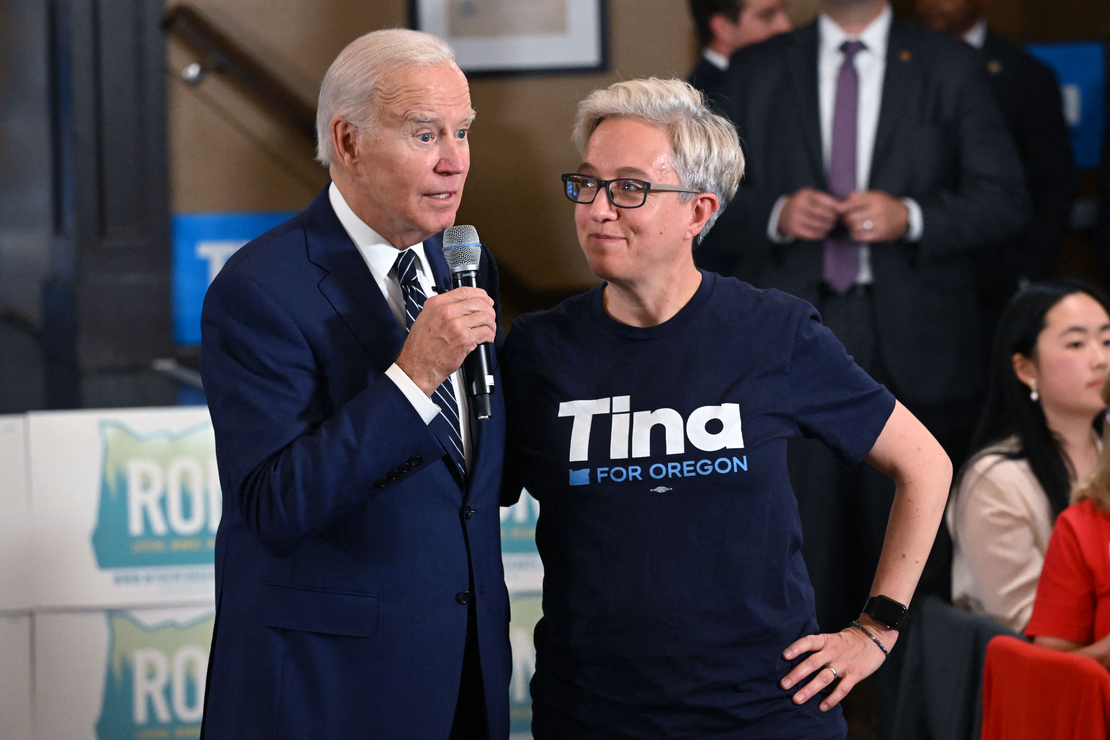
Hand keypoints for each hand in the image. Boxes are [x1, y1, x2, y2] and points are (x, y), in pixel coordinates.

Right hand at [395, 286, 495, 396]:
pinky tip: (487, 339)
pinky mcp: (464, 339)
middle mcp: (446, 311)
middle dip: (489, 310)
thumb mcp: (425, 319)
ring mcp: (455, 325)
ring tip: (489, 330)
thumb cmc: (420, 347)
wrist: (417, 366)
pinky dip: (490, 335)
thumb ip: (441, 309)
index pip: (465, 291)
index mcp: (436, 304)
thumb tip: (461, 306)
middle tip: (490, 318)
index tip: (486, 300)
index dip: (480, 295)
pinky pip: (485, 332)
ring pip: (485, 316)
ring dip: (491, 323)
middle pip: (478, 302)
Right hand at [778, 188, 842, 239]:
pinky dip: (820, 233)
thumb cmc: (803, 204)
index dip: (833, 205)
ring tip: (831, 225)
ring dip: (827, 226)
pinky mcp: (794, 229)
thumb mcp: (811, 196)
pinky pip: (811, 233)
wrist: (783, 214)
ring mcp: (794, 218)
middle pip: (820, 212)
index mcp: (804, 195)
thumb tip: (843, 207)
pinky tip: (823, 232)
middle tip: (836, 219)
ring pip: (817, 224)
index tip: (842, 209)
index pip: (821, 199)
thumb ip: (826, 199)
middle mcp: (797, 205)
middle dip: (831, 217)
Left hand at [779, 617, 896, 711]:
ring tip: (797, 699)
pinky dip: (832, 699)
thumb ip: (817, 649)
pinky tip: (822, 707)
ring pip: (824, 678)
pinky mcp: (855, 674)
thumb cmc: (847, 641)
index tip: (784, 656)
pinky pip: (842, 689)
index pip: (808, 642)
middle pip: (812, 663)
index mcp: (825, 641)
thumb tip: (795, 660)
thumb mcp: (830, 638)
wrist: (873, 638)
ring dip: (809, 689)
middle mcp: (832, 652)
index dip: (796, 648)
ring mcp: (843, 664)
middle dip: (796, 674)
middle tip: (784, 684)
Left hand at [841, 191, 908, 242]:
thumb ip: (860, 196)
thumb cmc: (887, 205)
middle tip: (846, 218)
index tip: (840, 210)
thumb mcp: (876, 196)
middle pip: (851, 217)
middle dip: (845, 218)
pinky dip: (855, 235)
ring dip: (850, 227)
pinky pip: (860, 237)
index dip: (843, 207)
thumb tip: (844, 201)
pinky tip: (857, 231)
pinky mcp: (880, 235)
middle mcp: (877, 211)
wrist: (906, 217)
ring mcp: (879, 224)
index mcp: (875, 199)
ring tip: (853, 224)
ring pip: (854, 227)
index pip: (852, 203)